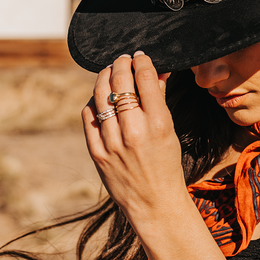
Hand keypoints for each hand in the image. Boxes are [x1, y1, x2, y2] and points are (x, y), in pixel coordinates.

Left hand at [82, 51, 186, 225]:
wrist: (155, 202)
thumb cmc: (167, 164)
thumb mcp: (171, 130)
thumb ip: (160, 99)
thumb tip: (157, 71)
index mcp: (159, 123)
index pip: (145, 78)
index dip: (141, 61)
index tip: (140, 56)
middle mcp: (135, 131)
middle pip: (120, 82)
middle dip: (120, 63)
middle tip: (122, 59)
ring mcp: (113, 143)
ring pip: (100, 95)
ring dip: (104, 77)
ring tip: (109, 71)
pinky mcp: (98, 153)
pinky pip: (88, 117)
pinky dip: (92, 102)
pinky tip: (98, 97)